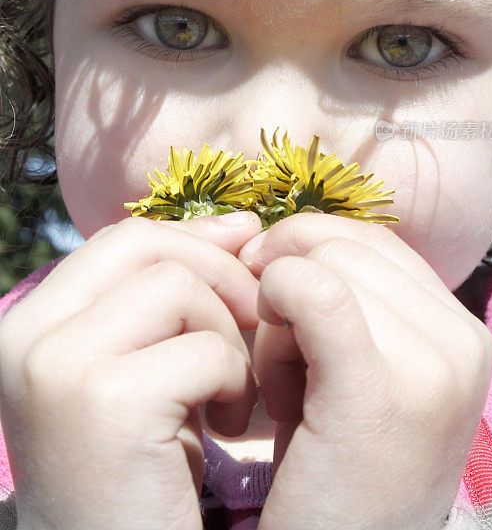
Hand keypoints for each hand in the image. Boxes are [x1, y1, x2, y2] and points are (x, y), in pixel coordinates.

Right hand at [0, 214, 260, 529]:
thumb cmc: (139, 475)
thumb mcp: (140, 370)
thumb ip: (166, 298)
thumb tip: (239, 223)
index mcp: (31, 325)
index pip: (121, 240)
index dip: (192, 237)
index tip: (244, 247)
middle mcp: (27, 337)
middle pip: (143, 245)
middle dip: (217, 268)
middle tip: (256, 315)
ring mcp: (58, 367)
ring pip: (177, 285)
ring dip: (226, 335)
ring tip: (229, 394)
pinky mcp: (107, 404)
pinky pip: (203, 349)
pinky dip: (234, 381)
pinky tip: (226, 427)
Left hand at [239, 214, 491, 529]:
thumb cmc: (334, 467)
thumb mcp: (362, 369)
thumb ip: (351, 295)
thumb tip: (276, 230)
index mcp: (463, 331)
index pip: (372, 241)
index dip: (308, 251)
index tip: (270, 291)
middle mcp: (462, 341)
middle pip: (343, 245)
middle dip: (291, 283)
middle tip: (279, 358)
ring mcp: (432, 365)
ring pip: (321, 265)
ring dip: (278, 314)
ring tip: (283, 385)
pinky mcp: (380, 389)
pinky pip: (310, 291)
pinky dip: (272, 312)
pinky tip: (268, 377)